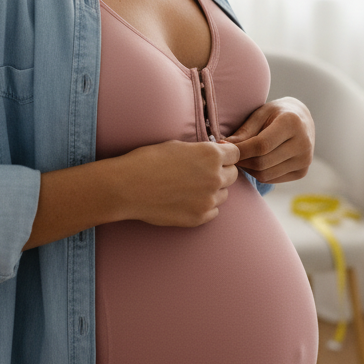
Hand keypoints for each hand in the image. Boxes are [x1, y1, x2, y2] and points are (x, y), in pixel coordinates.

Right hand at [119, 139, 240, 226]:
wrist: (128, 187)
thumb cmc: (149, 160)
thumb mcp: (179, 146)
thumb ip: (202, 152)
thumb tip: (217, 155)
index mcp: (211, 155)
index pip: (236, 154)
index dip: (226, 154)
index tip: (217, 157)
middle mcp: (215, 177)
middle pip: (233, 174)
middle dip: (222, 172)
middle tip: (202, 173)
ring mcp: (208, 200)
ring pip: (224, 194)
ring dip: (214, 190)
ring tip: (191, 187)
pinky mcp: (199, 217)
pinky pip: (213, 211)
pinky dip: (205, 206)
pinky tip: (188, 200)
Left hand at [225, 97, 314, 183]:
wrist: (302, 120)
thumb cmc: (275, 114)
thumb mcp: (260, 114)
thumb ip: (244, 131)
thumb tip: (224, 146)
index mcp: (292, 123)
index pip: (261, 145)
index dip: (241, 150)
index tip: (224, 148)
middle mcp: (303, 143)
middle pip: (263, 162)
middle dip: (242, 161)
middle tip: (230, 155)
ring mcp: (305, 160)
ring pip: (266, 174)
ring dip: (248, 169)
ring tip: (241, 158)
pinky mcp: (302, 172)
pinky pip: (271, 179)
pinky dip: (258, 173)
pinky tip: (254, 162)